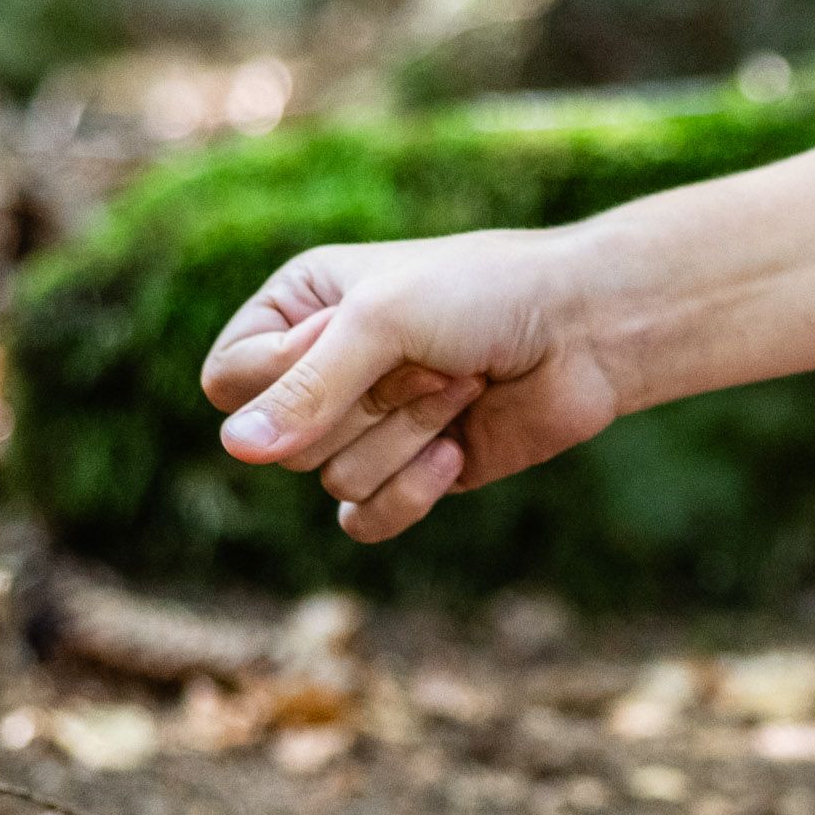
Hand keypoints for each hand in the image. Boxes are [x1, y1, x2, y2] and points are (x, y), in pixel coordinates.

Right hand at [197, 233, 622, 544]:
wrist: (585, 331)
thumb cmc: (483, 295)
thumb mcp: (384, 319)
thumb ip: (308, 385)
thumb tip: (236, 450)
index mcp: (296, 310)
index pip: (229, 380)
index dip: (285, 375)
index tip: (351, 334)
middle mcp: (320, 371)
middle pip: (281, 441)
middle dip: (367, 404)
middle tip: (432, 358)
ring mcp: (364, 427)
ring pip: (332, 480)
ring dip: (408, 433)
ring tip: (460, 386)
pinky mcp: (407, 474)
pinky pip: (364, 519)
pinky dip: (412, 492)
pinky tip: (457, 450)